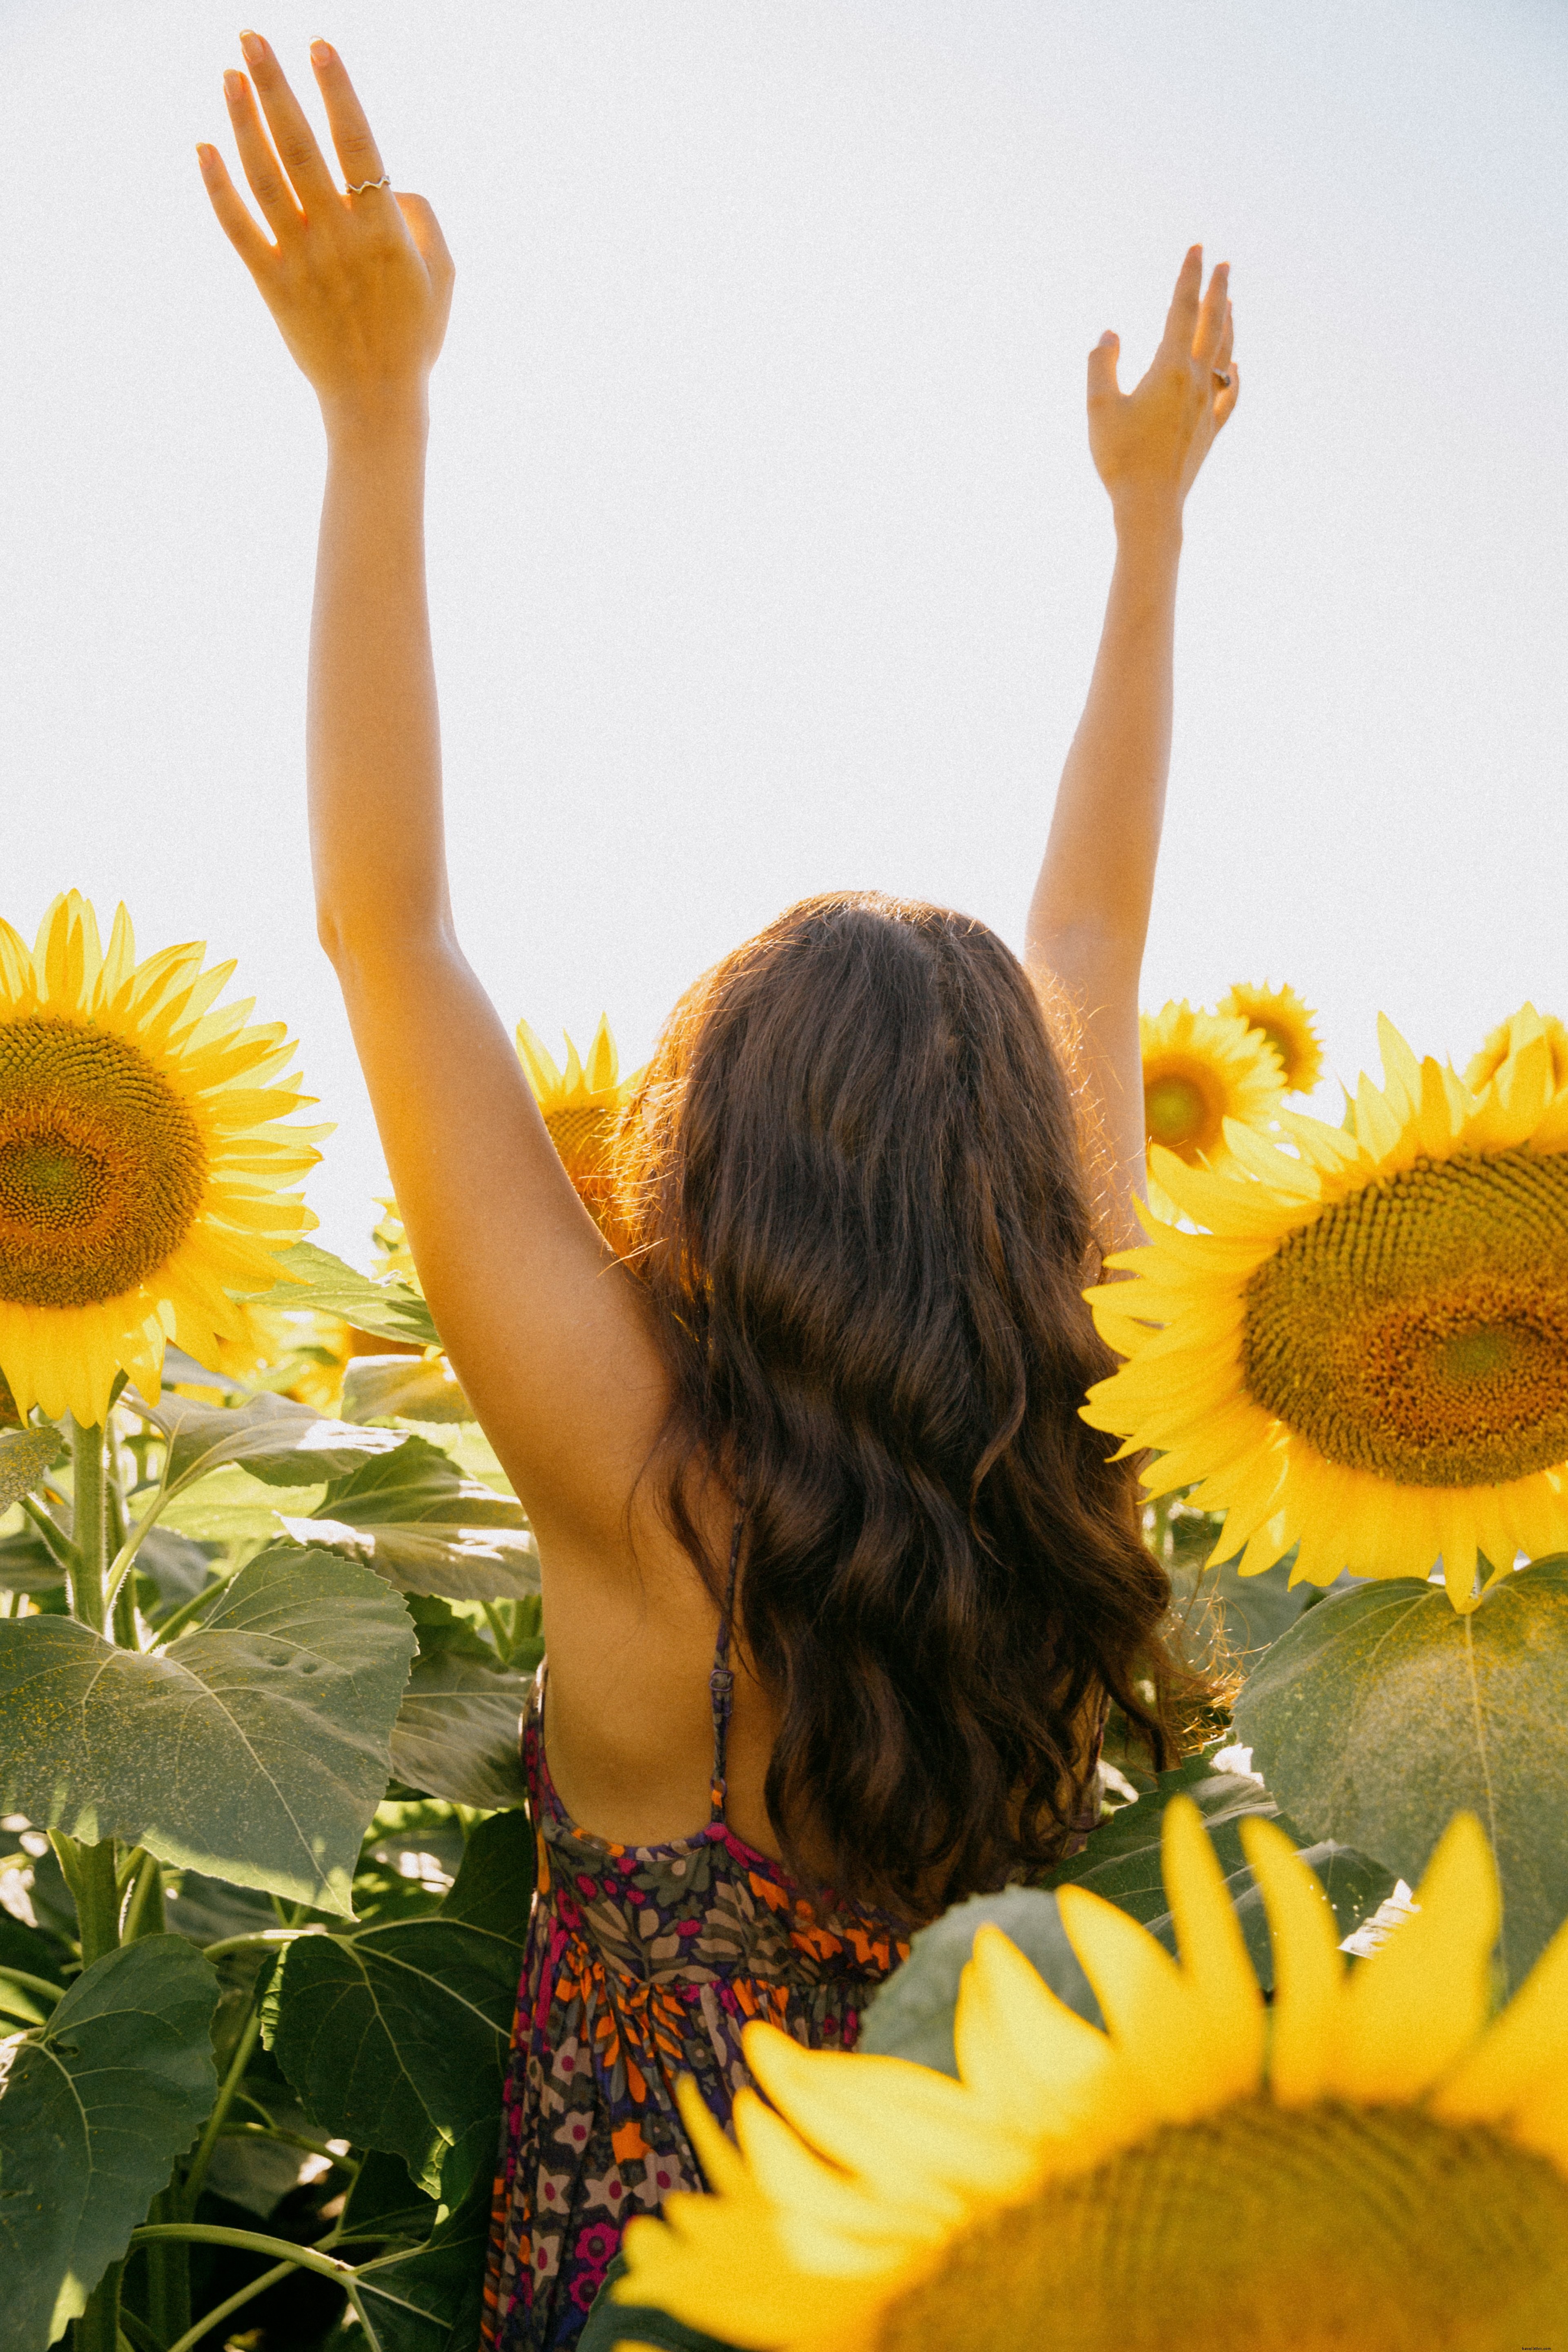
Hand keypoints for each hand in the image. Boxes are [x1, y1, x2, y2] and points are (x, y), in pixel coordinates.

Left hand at [198, 32, 453, 424]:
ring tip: (229, 74)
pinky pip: (238, 228)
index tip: (318, 46)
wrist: (376, 401)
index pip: (357, 144)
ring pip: (264, 178)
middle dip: (275, 86)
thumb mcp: (444, 276)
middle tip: (251, 36)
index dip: (337, 91)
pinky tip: (203, 147)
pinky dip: (217, 188)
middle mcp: (338, 238)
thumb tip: (398, 182)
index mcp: (384, 230)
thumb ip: (425, 220)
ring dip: (244, 122)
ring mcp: (301, 261)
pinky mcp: (272, 285)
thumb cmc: (414, 337)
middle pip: (300, 146)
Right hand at [1086, 247, 1235, 525]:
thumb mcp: (1099, 406)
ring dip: (1229, 325)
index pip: (1183, 309)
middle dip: (1218, 291)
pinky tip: (1237, 368)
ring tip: (1230, 306)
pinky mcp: (1211, 431)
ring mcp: (1209, 406)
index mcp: (1171, 368)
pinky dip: (1235, 375)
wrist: (1150, 506)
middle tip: (1224, 265)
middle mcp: (1198, 382)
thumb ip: (1101, 363)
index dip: (1190, 276)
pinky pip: (1231, 395)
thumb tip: (1110, 334)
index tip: (1198, 249)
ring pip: (1226, 355)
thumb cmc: (1120, 458)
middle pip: (1214, 325)